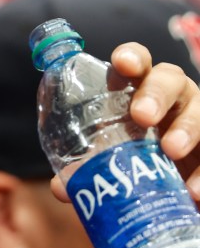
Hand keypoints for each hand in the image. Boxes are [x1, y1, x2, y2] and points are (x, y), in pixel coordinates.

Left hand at [50, 42, 199, 202]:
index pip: (137, 62)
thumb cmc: (137, 157)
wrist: (177, 187)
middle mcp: (172, 96)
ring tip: (171, 150)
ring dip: (186, 128)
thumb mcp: (113, 157)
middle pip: (169, 78)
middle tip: (141, 115)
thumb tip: (61, 188)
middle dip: (155, 93)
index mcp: (139, 89)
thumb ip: (87, 167)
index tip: (123, 64)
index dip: (131, 57)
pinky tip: (194, 190)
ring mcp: (198, 117)